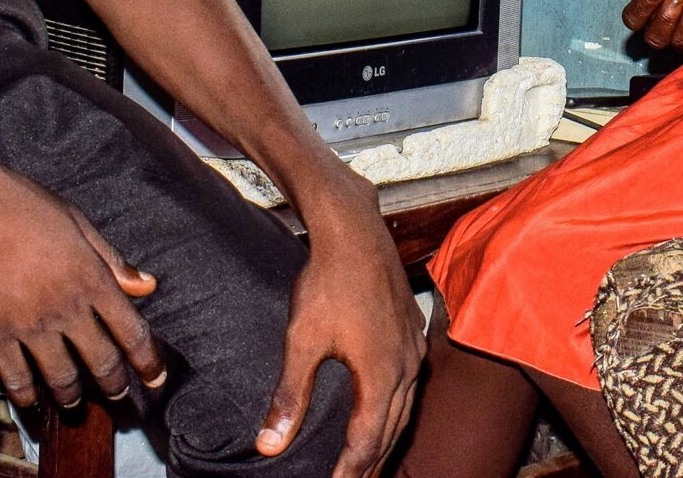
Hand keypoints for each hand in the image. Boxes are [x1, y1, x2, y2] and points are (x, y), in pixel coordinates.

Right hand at [0, 151, 163, 412]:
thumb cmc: (20, 204)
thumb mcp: (76, 222)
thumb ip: (111, 259)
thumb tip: (147, 285)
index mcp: (91, 276)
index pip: (132, 332)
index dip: (148, 362)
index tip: (155, 380)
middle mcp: (65, 306)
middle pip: (101, 362)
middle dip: (114, 387)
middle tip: (119, 398)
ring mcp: (28, 325)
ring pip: (62, 379)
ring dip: (73, 397)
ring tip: (76, 403)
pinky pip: (17, 380)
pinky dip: (29, 398)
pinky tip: (33, 403)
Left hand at [256, 185, 423, 476]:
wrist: (355, 230)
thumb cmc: (328, 282)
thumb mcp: (301, 341)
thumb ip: (289, 396)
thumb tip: (269, 444)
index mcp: (381, 373)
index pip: (368, 440)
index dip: (351, 471)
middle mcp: (405, 364)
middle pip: (392, 430)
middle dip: (372, 463)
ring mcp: (413, 345)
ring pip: (405, 407)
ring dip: (386, 437)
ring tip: (369, 462)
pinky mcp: (413, 329)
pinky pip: (409, 382)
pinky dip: (395, 408)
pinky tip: (385, 408)